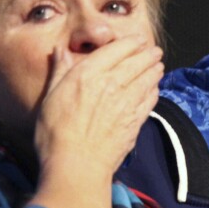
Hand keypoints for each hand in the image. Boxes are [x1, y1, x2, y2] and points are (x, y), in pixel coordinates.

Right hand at [29, 35, 162, 207]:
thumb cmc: (55, 133)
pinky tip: (154, 89)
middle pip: (137, 62)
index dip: (130, 43)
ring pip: (147, 79)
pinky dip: (154, 91)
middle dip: (148, 54)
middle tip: (155, 51)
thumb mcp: (50, 97)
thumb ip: (59, 71)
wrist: (76, 167)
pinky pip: (149, 100)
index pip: (117, 49)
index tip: (137, 40)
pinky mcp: (135, 121)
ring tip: (159, 65)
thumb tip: (61, 51)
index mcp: (89, 73)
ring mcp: (127, 103)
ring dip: (155, 70)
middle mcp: (112, 84)